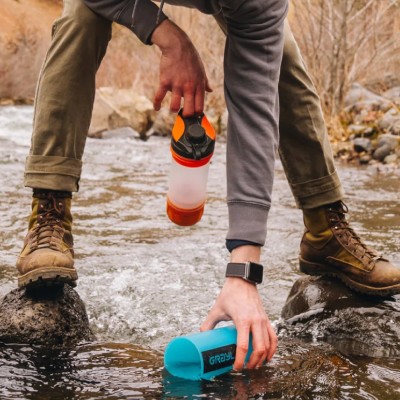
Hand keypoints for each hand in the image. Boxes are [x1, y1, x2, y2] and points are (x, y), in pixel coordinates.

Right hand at [150, 19, 211, 116]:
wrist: (177, 46)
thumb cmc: (191, 58)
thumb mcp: (201, 70)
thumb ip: (205, 83)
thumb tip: (210, 90)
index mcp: (198, 86)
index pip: (199, 107)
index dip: (196, 114)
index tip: (193, 114)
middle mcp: (188, 88)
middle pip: (188, 110)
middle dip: (185, 115)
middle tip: (183, 114)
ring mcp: (176, 85)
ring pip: (174, 106)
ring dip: (173, 109)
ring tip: (173, 108)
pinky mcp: (165, 81)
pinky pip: (159, 96)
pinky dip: (156, 104)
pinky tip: (156, 108)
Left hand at [200, 246, 276, 369]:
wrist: (242, 281)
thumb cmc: (229, 294)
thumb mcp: (216, 309)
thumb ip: (208, 323)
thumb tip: (201, 336)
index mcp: (242, 320)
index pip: (243, 346)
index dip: (240, 360)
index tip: (236, 367)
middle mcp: (255, 321)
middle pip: (259, 348)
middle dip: (253, 362)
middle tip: (246, 368)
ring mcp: (263, 320)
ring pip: (268, 345)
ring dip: (263, 358)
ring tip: (255, 364)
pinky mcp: (266, 319)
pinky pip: (273, 337)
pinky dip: (272, 348)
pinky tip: (267, 355)